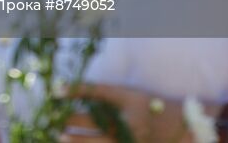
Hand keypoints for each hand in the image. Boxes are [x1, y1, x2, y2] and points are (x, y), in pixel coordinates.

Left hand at [58, 84, 187, 142]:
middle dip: (70, 119)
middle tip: (51, 117)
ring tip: (59, 136)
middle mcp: (129, 121)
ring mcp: (129, 140)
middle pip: (94, 120)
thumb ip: (103, 94)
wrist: (176, 128)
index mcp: (129, 101)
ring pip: (97, 142)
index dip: (76, 90)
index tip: (55, 91)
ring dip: (76, 139)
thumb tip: (70, 92)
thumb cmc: (145, 106)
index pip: (98, 92)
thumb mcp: (128, 94)